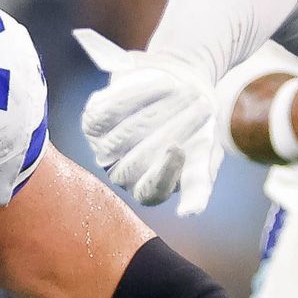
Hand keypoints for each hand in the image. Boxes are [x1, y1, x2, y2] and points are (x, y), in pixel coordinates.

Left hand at [75, 29, 221, 215]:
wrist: (179, 86)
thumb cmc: (195, 129)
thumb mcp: (204, 157)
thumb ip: (198, 183)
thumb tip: (190, 213)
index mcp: (146, 189)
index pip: (149, 192)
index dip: (163, 173)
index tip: (180, 149)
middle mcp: (119, 174)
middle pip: (137, 160)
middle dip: (174, 129)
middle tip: (204, 105)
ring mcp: (103, 148)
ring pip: (123, 135)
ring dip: (161, 110)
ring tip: (190, 91)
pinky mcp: (93, 121)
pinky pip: (109, 112)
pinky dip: (138, 96)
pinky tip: (165, 83)